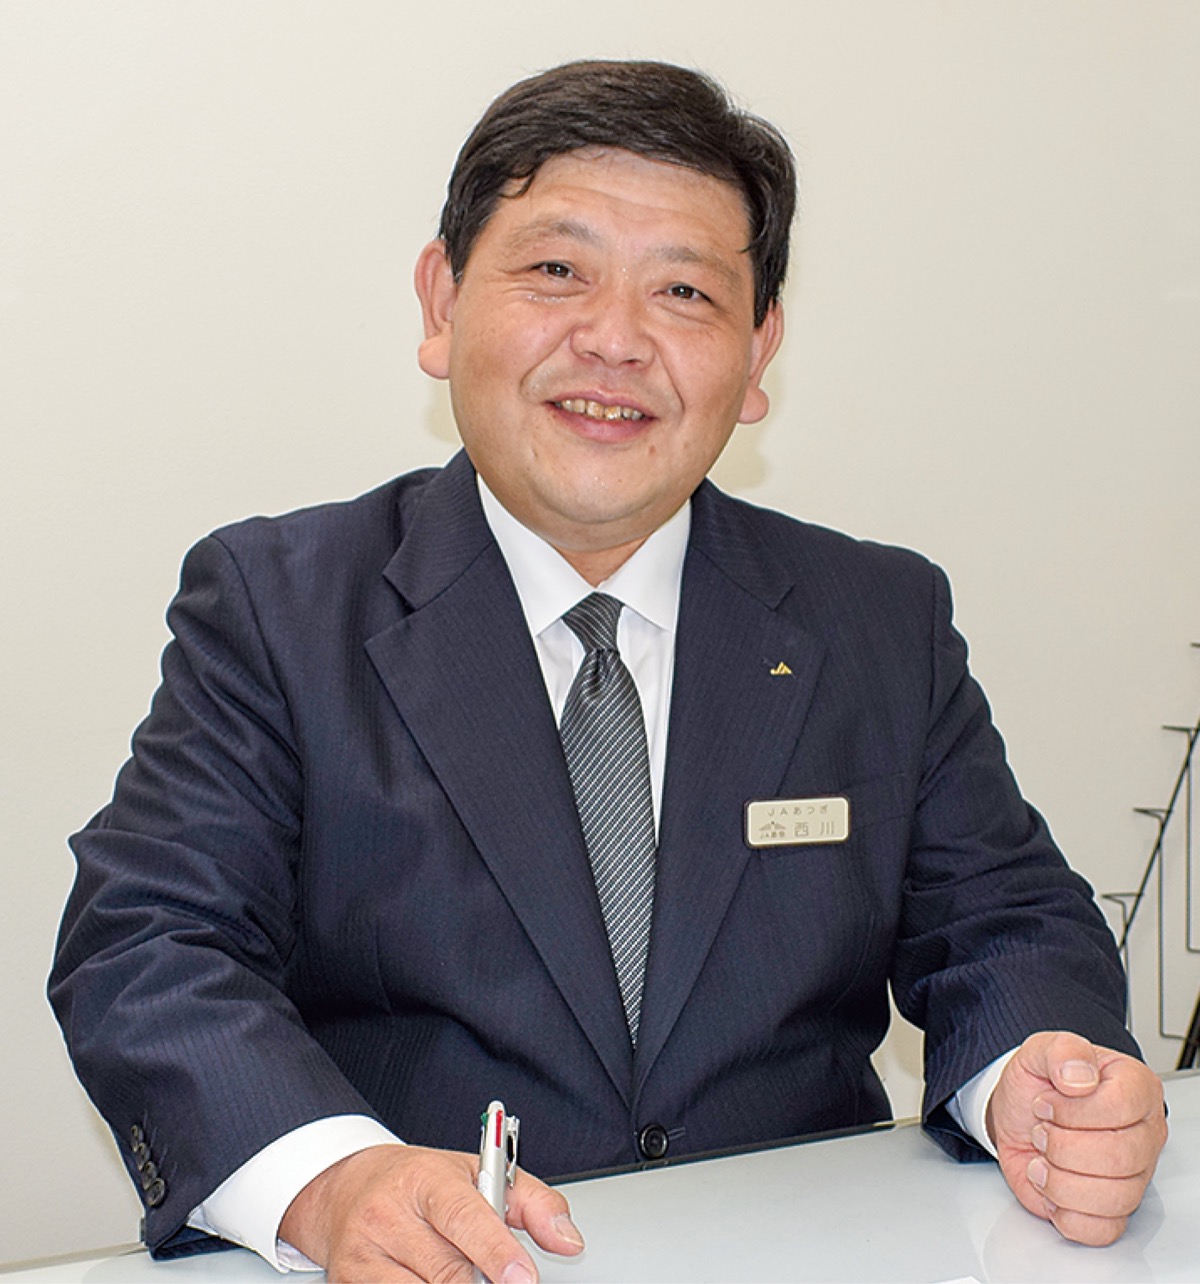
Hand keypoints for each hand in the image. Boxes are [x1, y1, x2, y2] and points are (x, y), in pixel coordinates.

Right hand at [279, 1143, 584, 1281]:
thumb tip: (567, 1241)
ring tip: (462, 1272)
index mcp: (426, 1179)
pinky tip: (430, 1280)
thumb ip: (533, 1203)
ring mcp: (364, 1252)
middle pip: (447, 1271)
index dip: (496, 1251)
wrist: (347, 1187)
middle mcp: (389, 1213)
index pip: (464, 1216)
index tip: (524, 1278)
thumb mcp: (479, 1175)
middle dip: (479, 1283)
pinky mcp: (349, 1281)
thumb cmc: (422, 1182)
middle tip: (499, 1277)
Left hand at [986, 1031, 1166, 1245]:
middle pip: (1119, 1158)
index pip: (1121, 1107)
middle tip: (1041, 1131)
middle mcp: (1143, 1134)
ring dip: (1060, 1179)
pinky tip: (1051, 1187)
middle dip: (1062, 1145)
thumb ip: (1062, 1050)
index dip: (1073, 1110)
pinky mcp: (1112, 1209)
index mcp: (1136, 1088)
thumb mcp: (1040, 1051)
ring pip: (1114, 1198)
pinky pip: (1102, 1229)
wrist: (1018, 1116)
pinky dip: (1065, 1212)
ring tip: (1044, 1157)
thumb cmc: (1037, 1084)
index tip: (1045, 1102)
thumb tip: (1080, 1075)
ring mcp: (1133, 1175)